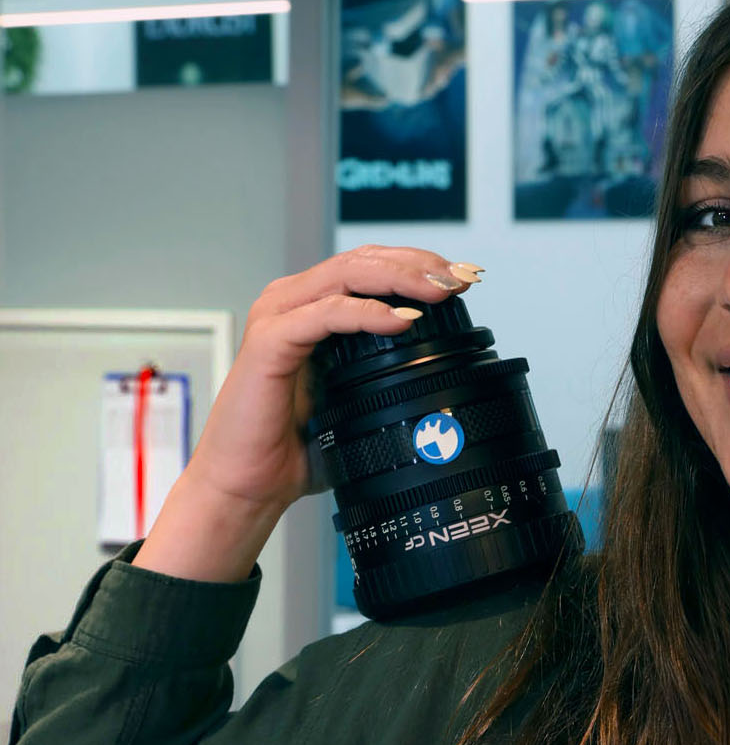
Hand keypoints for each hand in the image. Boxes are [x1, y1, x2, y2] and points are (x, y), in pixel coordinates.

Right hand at [133, 246, 481, 581]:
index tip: (465, 279)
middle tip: (462, 277)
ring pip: (347, 274)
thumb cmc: (297, 446)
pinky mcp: (268, 343)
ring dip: (399, 278)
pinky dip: (365, 313)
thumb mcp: (358, 400)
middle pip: (364, 259)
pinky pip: (323, 315)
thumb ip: (390, 374)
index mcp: (313, 308)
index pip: (372, 266)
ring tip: (440, 291)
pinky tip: (400, 321)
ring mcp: (278, 317)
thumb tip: (448, 371)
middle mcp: (293, 301)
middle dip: (420, 263)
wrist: (249, 484)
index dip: (420, 264)